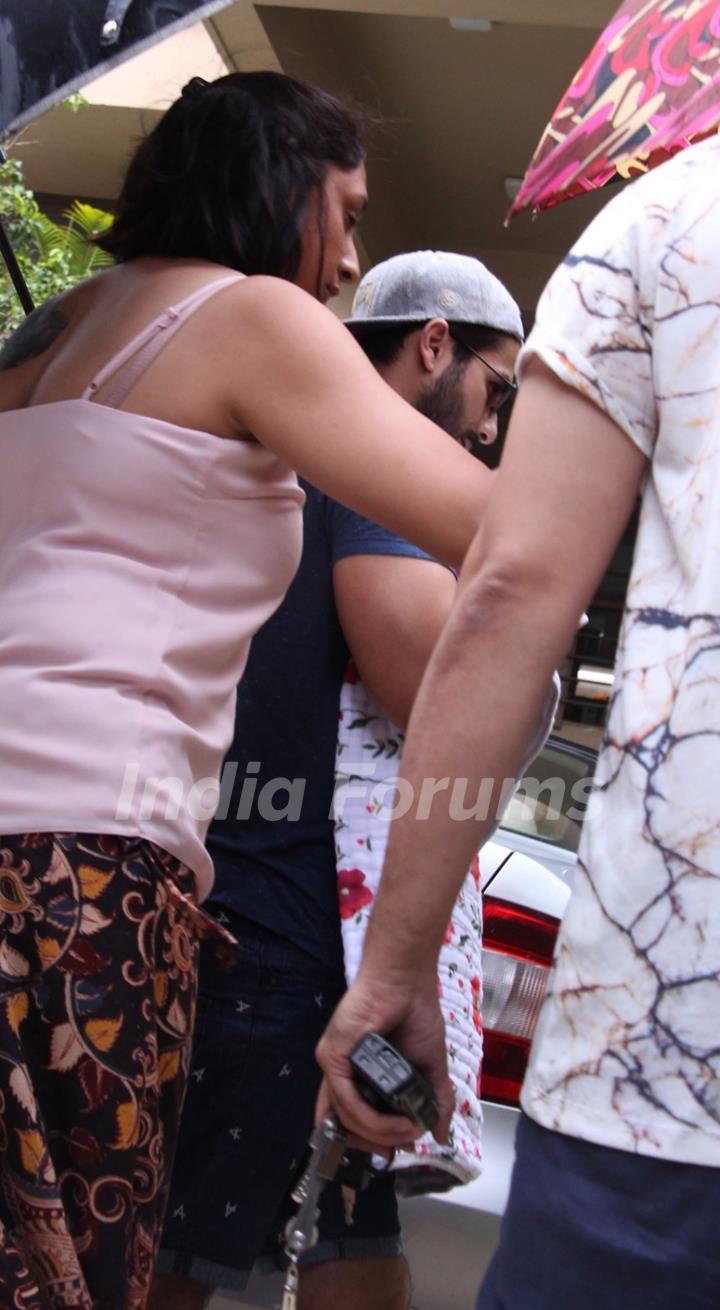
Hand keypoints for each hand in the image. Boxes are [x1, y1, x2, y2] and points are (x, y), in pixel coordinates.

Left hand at [315, 967, 453, 1150]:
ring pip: (348, 1118)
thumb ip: (435, 1103)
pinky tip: (397, 1121)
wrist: (407, 983)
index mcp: (363, 1077)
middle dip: (378, 1143)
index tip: (397, 1150)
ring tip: (408, 1130)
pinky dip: (372, 1119)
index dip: (374, 1141)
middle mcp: (345, 1074)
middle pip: (348, 1127)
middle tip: (404, 1143)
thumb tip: (441, 1135)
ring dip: (382, 1133)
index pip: (355, 1122)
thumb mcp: (431, 1068)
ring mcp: (336, 1066)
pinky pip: (346, 1100)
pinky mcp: (332, 1057)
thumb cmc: (417, 1014)